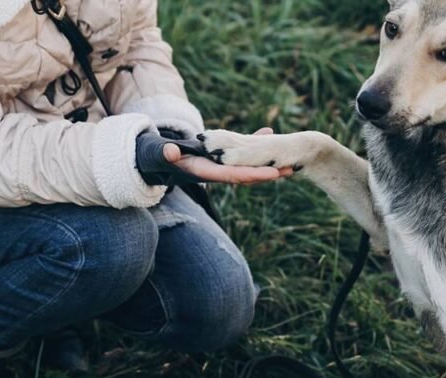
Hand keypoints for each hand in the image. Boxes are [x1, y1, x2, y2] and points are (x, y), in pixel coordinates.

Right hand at [162, 128, 293, 184]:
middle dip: (267, 173)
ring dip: (265, 164)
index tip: (272, 173)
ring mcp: (218, 165)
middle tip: (291, 168)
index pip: (232, 175)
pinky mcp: (218, 157)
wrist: (154, 159)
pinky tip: (268, 134)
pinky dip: (253, 146)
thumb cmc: (154, 156)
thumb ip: (163, 153)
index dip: (253, 174)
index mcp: (203, 172)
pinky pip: (240, 154)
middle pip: (246, 174)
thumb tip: (170, 153)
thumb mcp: (158, 154)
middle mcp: (214, 171)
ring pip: (246, 166)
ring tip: (289, 160)